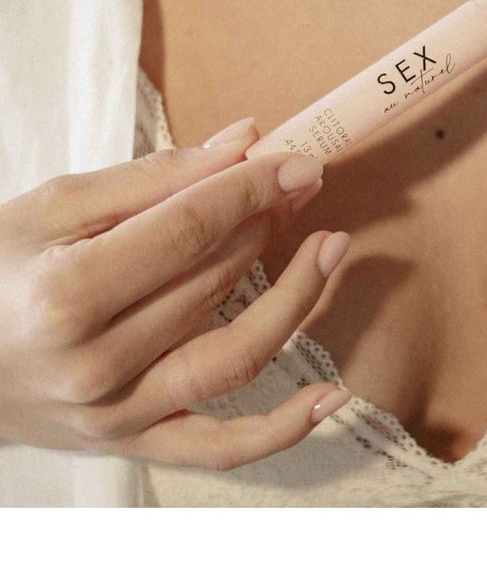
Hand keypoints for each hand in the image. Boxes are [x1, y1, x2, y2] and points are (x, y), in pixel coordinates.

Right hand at [0, 119, 351, 471]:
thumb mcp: (52, 207)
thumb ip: (153, 176)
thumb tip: (244, 141)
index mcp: (66, 294)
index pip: (188, 230)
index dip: (252, 189)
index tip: (297, 160)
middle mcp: (94, 364)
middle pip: (212, 282)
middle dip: (269, 223)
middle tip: (302, 184)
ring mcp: (115, 414)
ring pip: (232, 357)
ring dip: (296, 299)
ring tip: (331, 247)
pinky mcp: (129, 442)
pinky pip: (217, 449)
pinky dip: (280, 429)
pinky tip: (330, 396)